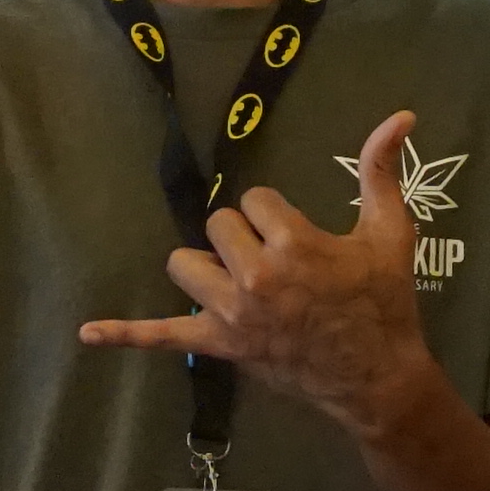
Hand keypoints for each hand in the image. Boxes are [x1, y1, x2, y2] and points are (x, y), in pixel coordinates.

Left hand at [76, 107, 442, 437]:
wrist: (377, 376)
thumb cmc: (384, 302)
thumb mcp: (390, 232)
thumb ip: (382, 171)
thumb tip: (400, 114)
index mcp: (292, 243)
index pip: (254, 200)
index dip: (275, 215)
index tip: (300, 240)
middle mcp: (255, 276)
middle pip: (217, 226)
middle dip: (243, 238)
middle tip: (277, 264)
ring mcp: (232, 313)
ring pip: (185, 265)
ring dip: (205, 268)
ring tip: (236, 281)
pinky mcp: (219, 345)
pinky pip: (162, 337)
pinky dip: (126, 334)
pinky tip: (89, 332)